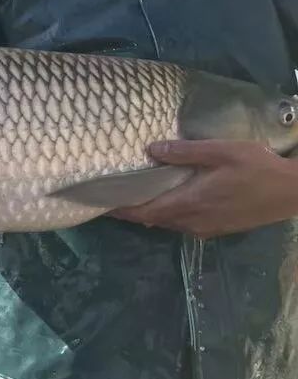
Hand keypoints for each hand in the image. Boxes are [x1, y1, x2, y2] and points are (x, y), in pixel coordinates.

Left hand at [110, 140, 297, 238]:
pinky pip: (183, 223)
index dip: (121, 210)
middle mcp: (192, 222)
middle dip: (131, 210)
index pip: (144, 213)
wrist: (293, 192)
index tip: (100, 204)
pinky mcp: (217, 229)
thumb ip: (185, 152)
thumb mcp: (220, 151)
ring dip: (150, 212)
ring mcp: (205, 228)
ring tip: (134, 195)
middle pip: (152, 219)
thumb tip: (151, 150)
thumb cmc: (256, 167)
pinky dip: (168, 214)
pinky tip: (167, 199)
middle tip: (112, 195)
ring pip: (168, 222)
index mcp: (188, 203)